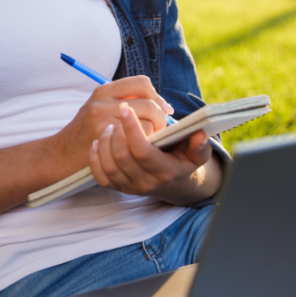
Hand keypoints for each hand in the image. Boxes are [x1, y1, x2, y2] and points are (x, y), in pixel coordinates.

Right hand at [49, 76, 173, 177]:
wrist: (60, 156)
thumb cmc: (85, 135)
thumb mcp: (98, 110)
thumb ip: (123, 103)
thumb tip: (160, 105)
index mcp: (103, 91)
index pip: (142, 83)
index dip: (157, 96)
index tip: (163, 110)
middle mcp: (103, 101)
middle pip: (149, 103)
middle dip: (161, 117)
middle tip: (160, 129)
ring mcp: (103, 118)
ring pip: (148, 121)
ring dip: (155, 133)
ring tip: (148, 141)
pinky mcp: (105, 137)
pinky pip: (139, 137)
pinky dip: (144, 144)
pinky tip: (138, 150)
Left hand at [88, 102, 220, 205]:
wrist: (172, 182)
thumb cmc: (182, 159)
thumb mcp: (196, 154)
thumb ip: (200, 146)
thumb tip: (200, 134)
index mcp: (165, 171)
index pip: (143, 151)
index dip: (132, 128)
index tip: (126, 108)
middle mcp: (146, 182)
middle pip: (123, 158)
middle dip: (117, 133)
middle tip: (117, 116)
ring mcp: (130, 187)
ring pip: (110, 166)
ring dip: (105, 143)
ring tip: (109, 127)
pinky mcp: (118, 188)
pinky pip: (100, 177)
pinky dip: (95, 158)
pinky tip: (98, 142)